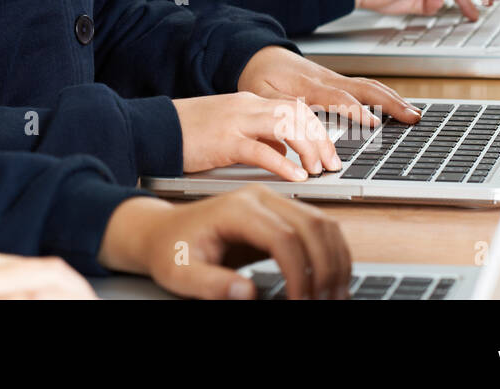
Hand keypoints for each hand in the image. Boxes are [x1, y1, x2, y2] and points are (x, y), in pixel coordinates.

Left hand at [97, 189, 350, 299]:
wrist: (163, 231)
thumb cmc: (171, 250)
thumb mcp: (180, 273)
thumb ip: (211, 284)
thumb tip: (247, 292)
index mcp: (236, 209)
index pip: (284, 237)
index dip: (299, 274)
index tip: (300, 303)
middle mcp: (260, 198)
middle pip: (312, 226)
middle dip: (325, 269)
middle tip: (327, 303)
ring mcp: (273, 201)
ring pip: (323, 223)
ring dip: (336, 261)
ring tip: (335, 296)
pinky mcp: (281, 213)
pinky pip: (318, 227)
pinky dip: (332, 253)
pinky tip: (332, 280)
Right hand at [172, 92, 338, 179]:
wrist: (156, 127)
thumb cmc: (190, 132)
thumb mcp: (230, 129)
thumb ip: (259, 136)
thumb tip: (285, 152)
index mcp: (250, 102)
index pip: (297, 108)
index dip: (320, 130)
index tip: (330, 152)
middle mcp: (247, 107)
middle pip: (299, 115)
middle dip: (322, 140)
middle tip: (331, 164)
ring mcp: (236, 122)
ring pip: (287, 126)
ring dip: (309, 149)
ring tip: (317, 170)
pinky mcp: (224, 141)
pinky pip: (262, 150)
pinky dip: (284, 164)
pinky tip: (296, 178)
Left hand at [237, 45, 421, 125]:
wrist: (258, 54)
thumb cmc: (259, 76)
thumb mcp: (260, 94)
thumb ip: (280, 107)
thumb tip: (298, 120)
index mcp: (308, 85)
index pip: (337, 97)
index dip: (356, 110)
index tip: (373, 123)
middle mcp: (326, 79)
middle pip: (364, 88)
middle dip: (390, 103)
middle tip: (412, 117)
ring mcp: (334, 78)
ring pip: (369, 85)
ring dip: (393, 98)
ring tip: (414, 114)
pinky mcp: (336, 80)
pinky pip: (365, 85)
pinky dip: (384, 94)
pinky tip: (397, 105)